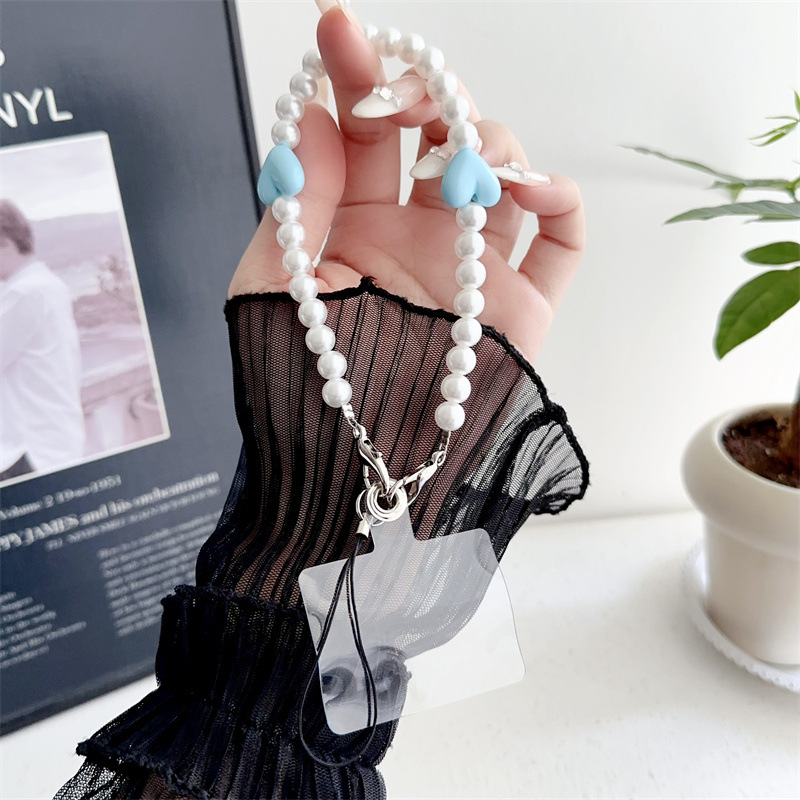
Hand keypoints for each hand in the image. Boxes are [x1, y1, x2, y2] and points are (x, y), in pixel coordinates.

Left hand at [229, 3, 584, 364]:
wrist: (352, 467)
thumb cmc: (298, 384)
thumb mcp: (272, 283)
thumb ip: (296, 198)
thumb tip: (312, 115)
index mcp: (355, 230)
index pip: (361, 136)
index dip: (354, 78)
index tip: (339, 30)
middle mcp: (417, 240)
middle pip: (439, 138)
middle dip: (422, 98)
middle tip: (400, 103)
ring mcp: (471, 270)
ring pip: (500, 171)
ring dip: (485, 140)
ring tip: (455, 164)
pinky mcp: (521, 306)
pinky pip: (561, 237)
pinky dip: (557, 196)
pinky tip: (525, 186)